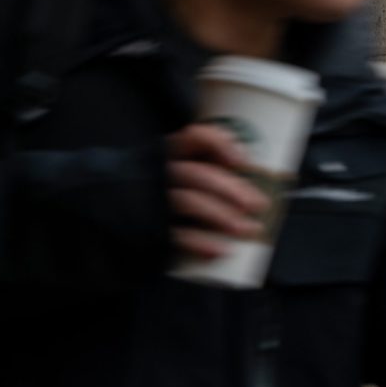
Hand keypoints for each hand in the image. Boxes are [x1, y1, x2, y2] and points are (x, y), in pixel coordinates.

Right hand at [165, 124, 270, 258]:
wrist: (127, 213)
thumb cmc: (172, 188)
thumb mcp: (190, 170)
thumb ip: (215, 167)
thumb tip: (252, 173)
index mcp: (173, 153)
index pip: (195, 136)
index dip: (219, 143)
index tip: (242, 161)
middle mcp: (163, 172)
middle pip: (198, 174)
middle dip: (232, 189)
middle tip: (258, 204)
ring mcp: (156, 200)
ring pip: (188, 201)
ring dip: (221, 215)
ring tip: (244, 228)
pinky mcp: (153, 227)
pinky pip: (176, 234)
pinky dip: (200, 243)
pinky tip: (220, 250)